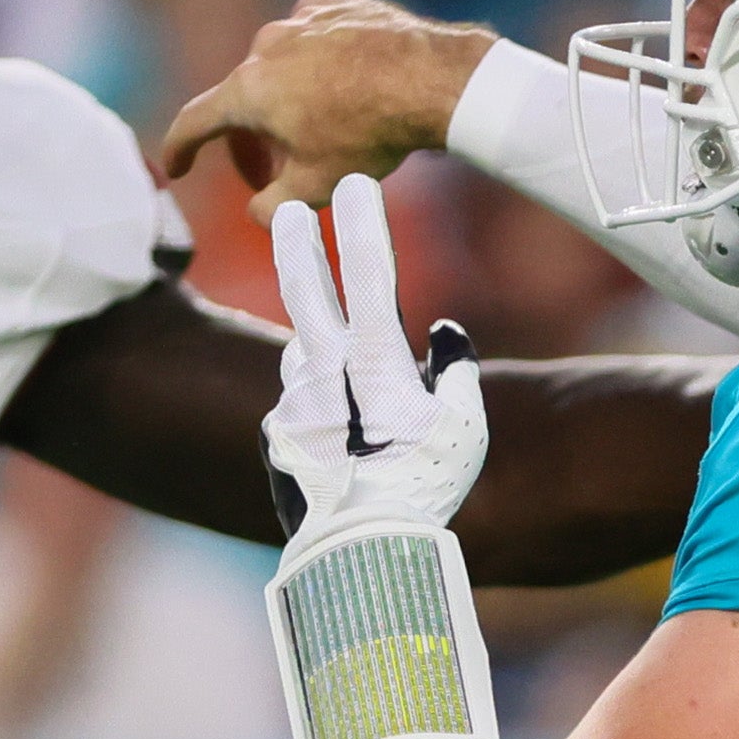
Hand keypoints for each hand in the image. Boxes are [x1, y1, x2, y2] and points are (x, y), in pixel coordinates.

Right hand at [160, 0, 494, 207]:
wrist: (432, 79)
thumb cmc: (369, 135)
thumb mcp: (314, 189)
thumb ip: (271, 209)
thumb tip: (259, 212)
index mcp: (248, 90)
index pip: (194, 122)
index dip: (179, 151)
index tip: (178, 168)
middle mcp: (265, 46)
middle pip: (242, 99)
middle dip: (250, 141)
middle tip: (270, 174)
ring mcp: (300, 19)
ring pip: (278, 65)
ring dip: (284, 98)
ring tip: (316, 127)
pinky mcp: (336, 3)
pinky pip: (312, 34)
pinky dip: (314, 59)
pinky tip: (340, 80)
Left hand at [265, 174, 483, 543]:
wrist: (359, 555)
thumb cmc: (425, 490)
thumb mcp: (465, 428)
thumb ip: (456, 372)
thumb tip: (445, 334)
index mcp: (374, 364)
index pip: (371, 275)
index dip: (365, 224)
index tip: (357, 183)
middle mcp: (322, 374)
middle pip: (304, 293)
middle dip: (296, 246)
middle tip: (282, 210)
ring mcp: (290, 405)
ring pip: (303, 360)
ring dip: (322, 361)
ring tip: (356, 403)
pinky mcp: (273, 439)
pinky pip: (297, 411)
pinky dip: (317, 417)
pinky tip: (338, 452)